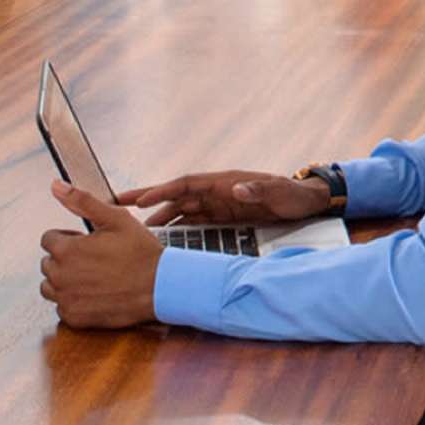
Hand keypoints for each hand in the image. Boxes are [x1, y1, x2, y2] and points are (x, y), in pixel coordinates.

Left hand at [38, 180, 161, 328]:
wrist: (161, 288)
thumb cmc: (140, 252)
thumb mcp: (115, 219)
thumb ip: (82, 201)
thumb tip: (56, 185)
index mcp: (66, 250)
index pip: (48, 240)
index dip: (68, 238)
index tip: (86, 243)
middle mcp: (60, 276)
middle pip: (48, 263)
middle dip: (65, 259)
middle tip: (93, 260)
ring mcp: (66, 299)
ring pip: (50, 287)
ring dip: (64, 281)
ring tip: (90, 277)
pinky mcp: (75, 317)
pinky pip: (62, 307)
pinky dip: (73, 301)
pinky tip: (94, 294)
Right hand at [118, 169, 330, 226]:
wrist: (306, 203)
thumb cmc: (292, 194)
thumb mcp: (277, 192)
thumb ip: (256, 190)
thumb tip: (235, 189)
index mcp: (223, 182)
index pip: (185, 184)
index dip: (161, 191)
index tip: (139, 200)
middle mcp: (216, 192)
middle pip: (175, 197)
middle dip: (148, 202)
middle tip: (118, 208)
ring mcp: (218, 205)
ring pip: (181, 212)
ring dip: (160, 220)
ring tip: (136, 232)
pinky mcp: (223, 218)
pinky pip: (195, 223)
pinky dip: (178, 230)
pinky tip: (165, 242)